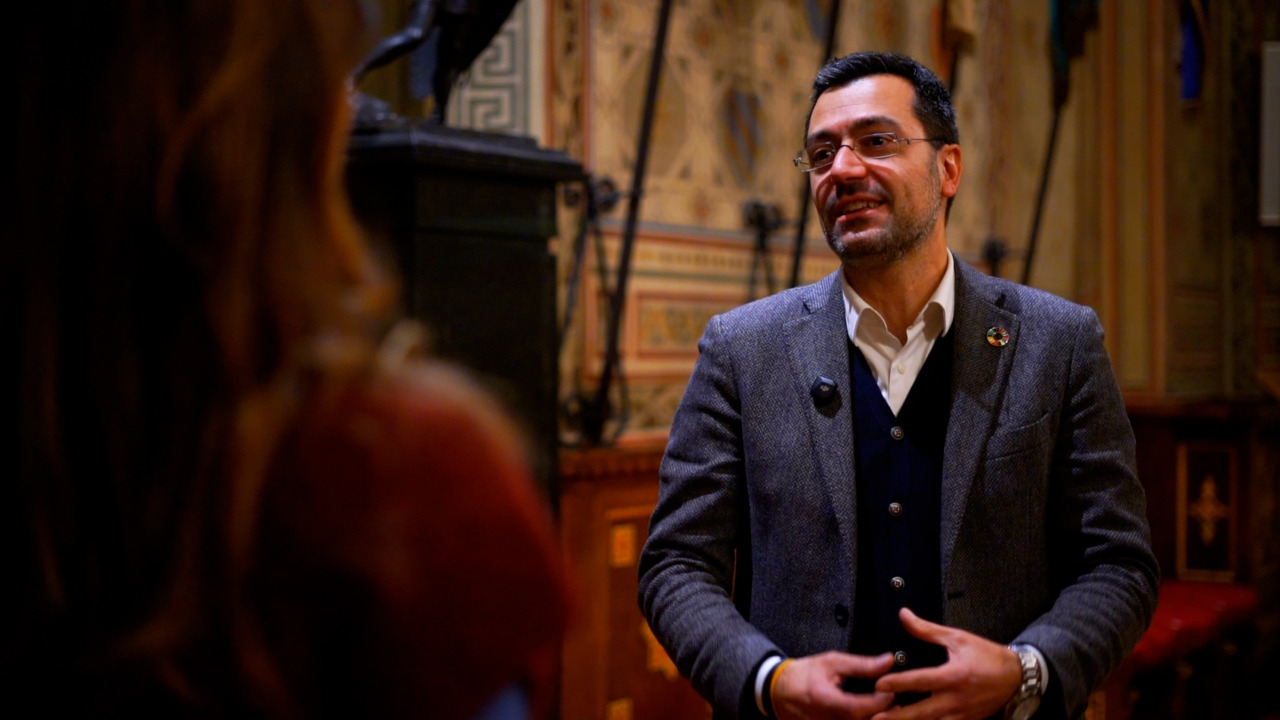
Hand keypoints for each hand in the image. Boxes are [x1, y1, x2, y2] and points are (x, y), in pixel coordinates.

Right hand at [772, 651, 895, 719]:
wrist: (780, 691)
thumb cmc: (803, 675)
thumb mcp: (832, 662)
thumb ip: (862, 664)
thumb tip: (887, 661)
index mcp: (825, 698)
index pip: (860, 707)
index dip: (880, 701)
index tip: (890, 691)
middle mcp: (827, 718)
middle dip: (883, 714)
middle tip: (893, 703)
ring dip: (875, 718)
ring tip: (886, 709)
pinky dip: (862, 719)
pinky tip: (870, 714)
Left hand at [869, 608, 1020, 719]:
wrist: (1017, 677)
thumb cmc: (988, 657)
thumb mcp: (958, 638)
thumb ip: (927, 630)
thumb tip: (905, 616)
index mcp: (954, 676)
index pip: (921, 681)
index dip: (898, 683)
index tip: (879, 684)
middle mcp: (957, 699)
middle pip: (922, 712)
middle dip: (898, 716)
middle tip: (875, 717)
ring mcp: (962, 714)